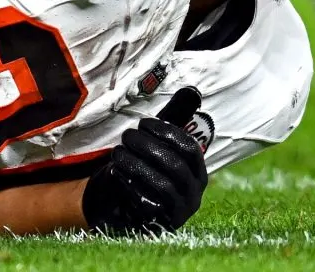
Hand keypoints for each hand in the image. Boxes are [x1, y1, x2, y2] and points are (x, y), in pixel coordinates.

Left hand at [82, 117, 207, 234]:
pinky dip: (129, 185)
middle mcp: (194, 193)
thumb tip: (191, 91)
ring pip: (161, 184)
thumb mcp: (162, 147)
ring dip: (135, 164)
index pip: (189, 147)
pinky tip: (115, 172)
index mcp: (198, 171)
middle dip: (147, 147)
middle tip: (126, 136)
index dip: (166, 132)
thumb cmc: (148, 170)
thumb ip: (175, 122)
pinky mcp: (159, 224)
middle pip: (174, 164)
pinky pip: (147, 203)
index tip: (143, 123)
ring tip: (117, 152)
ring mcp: (179, 211)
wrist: (129, 209)